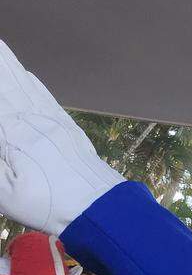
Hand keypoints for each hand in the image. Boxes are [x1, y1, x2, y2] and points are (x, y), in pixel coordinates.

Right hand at [0, 39, 122, 233]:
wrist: (99, 209)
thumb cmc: (49, 205)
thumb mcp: (3, 192)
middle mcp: (33, 121)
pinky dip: (32, 83)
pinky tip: (27, 75)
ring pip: (25, 86)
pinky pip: (46, 98)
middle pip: (7, 84)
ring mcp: (53, 124)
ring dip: (9, 65)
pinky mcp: (68, 131)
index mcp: (12, 134)